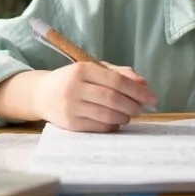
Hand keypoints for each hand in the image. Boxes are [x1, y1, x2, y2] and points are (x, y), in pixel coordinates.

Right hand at [33, 62, 157, 132]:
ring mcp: (71, 107)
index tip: (152, 99)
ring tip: (129, 115)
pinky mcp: (69, 123)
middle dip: (133, 105)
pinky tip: (116, 121)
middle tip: (141, 109)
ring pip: (107, 115)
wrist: (42, 94)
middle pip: (113, 99)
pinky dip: (112, 125)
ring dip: (124, 117)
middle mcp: (74, 87)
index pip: (116, 81)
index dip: (137, 91)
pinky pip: (98, 126)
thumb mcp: (94, 70)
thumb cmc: (73, 80)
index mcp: (82, 69)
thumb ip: (120, 74)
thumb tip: (144, 84)